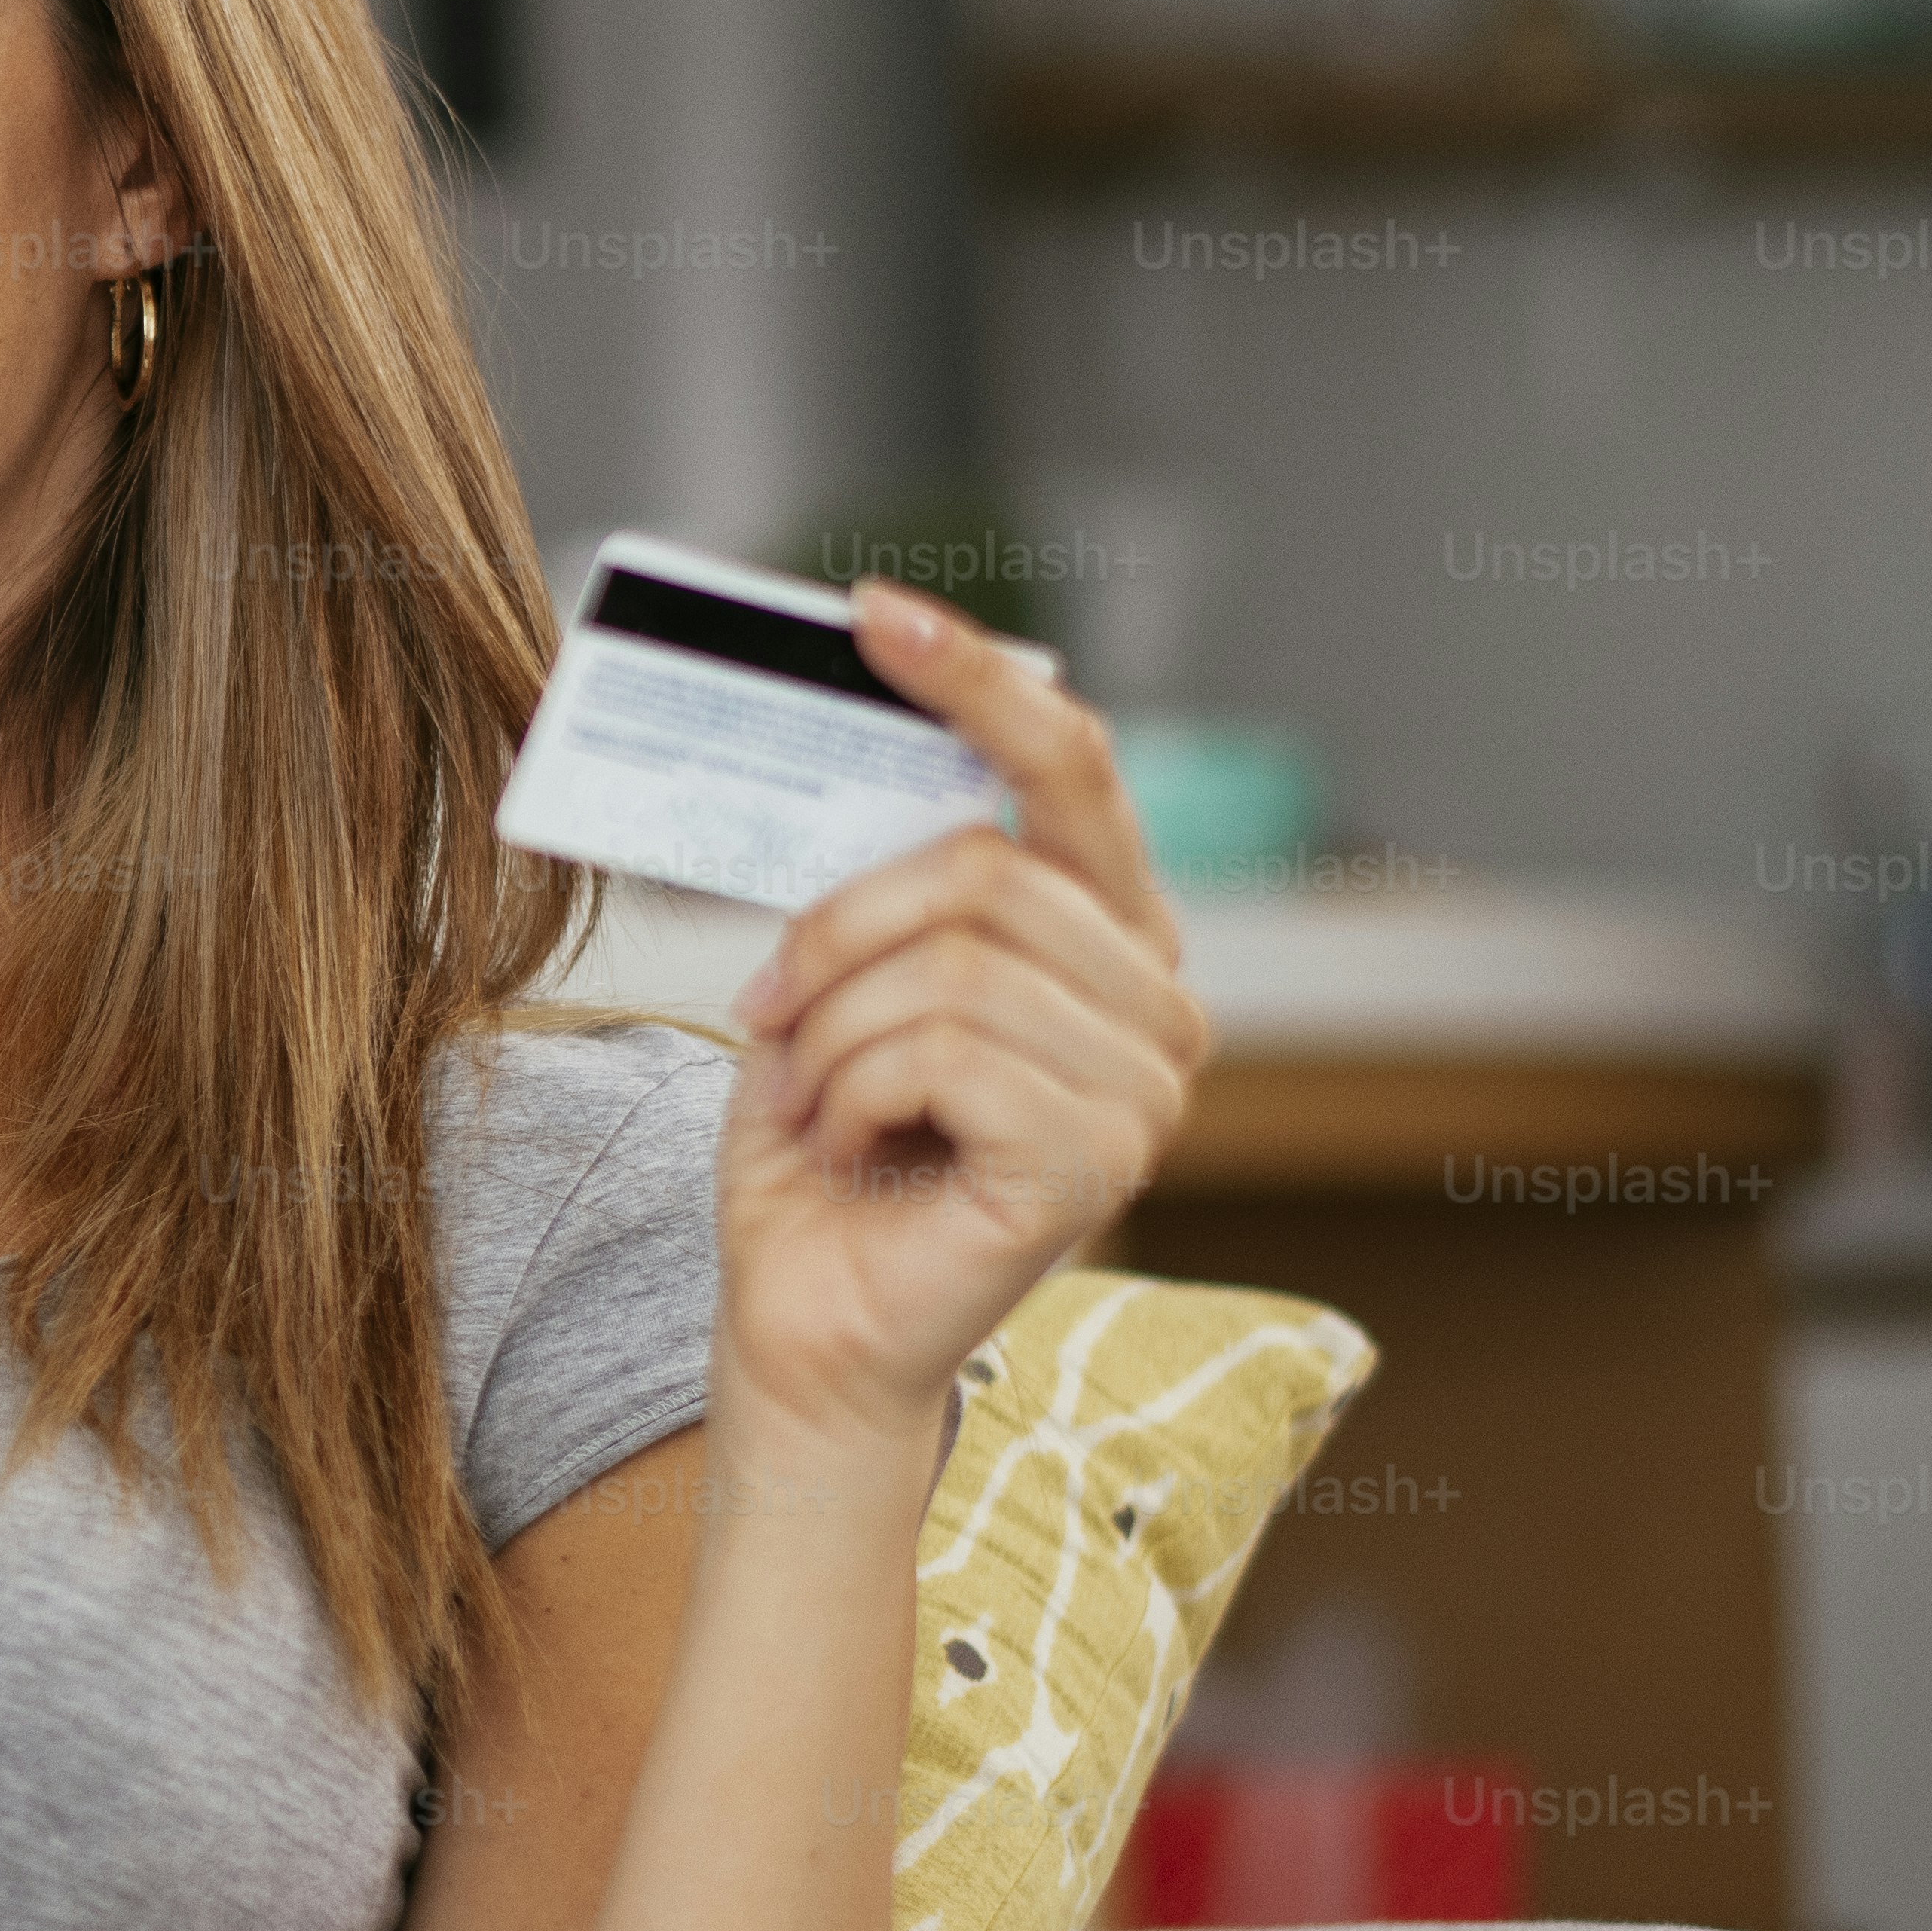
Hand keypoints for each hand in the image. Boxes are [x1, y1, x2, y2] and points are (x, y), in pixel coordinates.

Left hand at [710, 586, 1208, 1445]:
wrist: (803, 1317)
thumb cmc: (821, 1151)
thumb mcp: (840, 977)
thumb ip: (888, 873)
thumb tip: (868, 725)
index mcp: (1104, 937)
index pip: (1069, 768)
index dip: (976, 682)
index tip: (873, 614)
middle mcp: (1155, 1004)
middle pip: (981, 868)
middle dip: (839, 935)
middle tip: (776, 1011)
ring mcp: (1144, 1088)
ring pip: (947, 967)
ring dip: (833, 1034)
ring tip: (821, 1099)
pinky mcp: (1099, 1160)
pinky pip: (940, 1053)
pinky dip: (850, 1095)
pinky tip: (853, 1148)